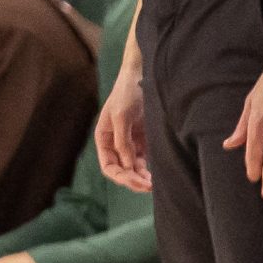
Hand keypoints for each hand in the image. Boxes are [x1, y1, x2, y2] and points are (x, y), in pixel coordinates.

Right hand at [96, 63, 151, 192]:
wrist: (142, 76)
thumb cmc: (127, 93)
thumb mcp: (122, 116)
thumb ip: (123, 141)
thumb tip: (128, 165)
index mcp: (104, 139)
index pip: (109, 166)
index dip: (121, 177)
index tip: (137, 182)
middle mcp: (115, 143)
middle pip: (121, 170)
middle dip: (133, 180)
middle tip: (150, 187)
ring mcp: (130, 142)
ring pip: (134, 167)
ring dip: (143, 176)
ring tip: (156, 184)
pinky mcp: (144, 139)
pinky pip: (145, 159)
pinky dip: (150, 167)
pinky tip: (158, 174)